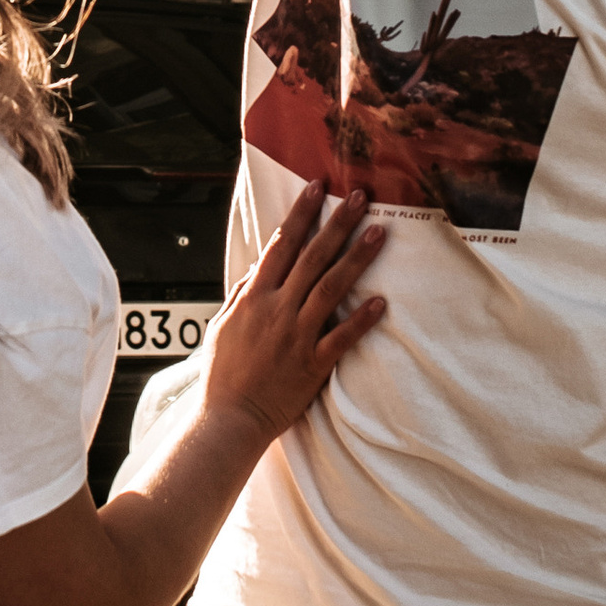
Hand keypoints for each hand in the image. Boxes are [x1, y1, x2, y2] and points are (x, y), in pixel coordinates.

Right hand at [201, 186, 385, 450]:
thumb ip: (241, 294)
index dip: (300, 214)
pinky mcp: (313, 363)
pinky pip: (342, 337)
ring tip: (378, 233)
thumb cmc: (223, 374)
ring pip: (331, 287)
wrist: (230, 418)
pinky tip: (382, 301)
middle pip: (312, 257)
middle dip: (336, 223)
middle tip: (360, 196)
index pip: (281, 244)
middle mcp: (278, 309)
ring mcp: (297, 335)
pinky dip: (362, 319)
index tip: (317, 188)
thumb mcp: (222, 326)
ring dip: (357, 258)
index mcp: (254, 297)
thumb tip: (256, 268)